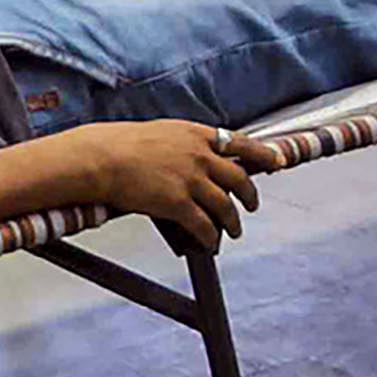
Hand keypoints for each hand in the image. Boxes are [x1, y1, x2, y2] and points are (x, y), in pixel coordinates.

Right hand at [73, 121, 256, 250]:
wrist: (101, 157)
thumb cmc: (121, 145)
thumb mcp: (162, 133)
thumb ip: (185, 144)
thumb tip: (197, 156)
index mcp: (196, 135)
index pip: (240, 143)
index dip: (262, 154)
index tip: (276, 161)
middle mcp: (199, 156)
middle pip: (238, 178)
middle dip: (250, 195)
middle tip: (252, 205)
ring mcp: (191, 180)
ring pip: (225, 205)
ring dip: (232, 221)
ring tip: (234, 230)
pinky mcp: (178, 203)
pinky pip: (203, 224)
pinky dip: (211, 236)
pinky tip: (212, 243)